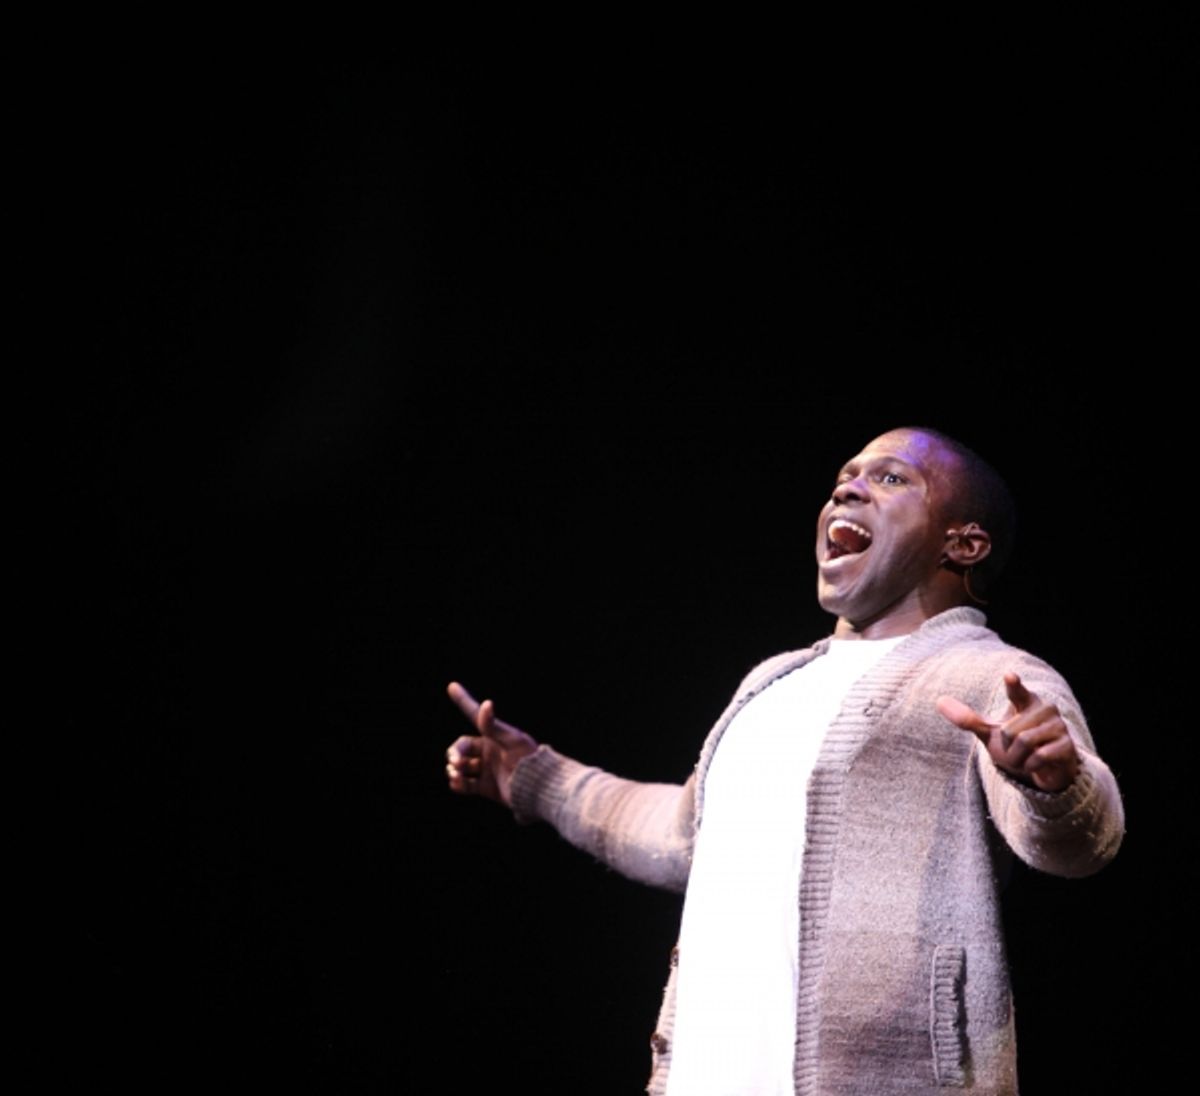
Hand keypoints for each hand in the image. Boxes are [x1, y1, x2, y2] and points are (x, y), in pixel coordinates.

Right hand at [445, 681, 537, 806]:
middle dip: (454, 753)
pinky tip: (456, 782)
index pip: (474, 715)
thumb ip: (494, 726)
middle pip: (461, 748)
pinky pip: (464, 785)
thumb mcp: (511, 739)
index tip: (452, 685)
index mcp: (493, 735)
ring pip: (460, 767)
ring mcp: (486, 769)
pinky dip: (457, 784)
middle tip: (455, 761)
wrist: (537, 787)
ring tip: (456, 774)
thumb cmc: (526, 759)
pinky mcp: (486, 788)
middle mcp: (488, 751)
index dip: (463, 700)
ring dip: (453, 769)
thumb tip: (486, 704)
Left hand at [936, 672, 1080, 791]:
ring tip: (1027, 757)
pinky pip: (1039, 757)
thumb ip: (968, 719)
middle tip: (1017, 751)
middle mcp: (1045, 710)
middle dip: (1008, 749)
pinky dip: (1030, 766)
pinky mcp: (1067, 746)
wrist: (1043, 771)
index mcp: (1026, 701)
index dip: (1013, 685)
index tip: (1008, 676)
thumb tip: (938, 701)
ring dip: (1018, 759)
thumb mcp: (990, 733)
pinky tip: (1037, 765)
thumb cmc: (1016, 746)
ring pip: (1024, 743)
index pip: (1017, 692)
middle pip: (1011, 731)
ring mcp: (1059, 727)